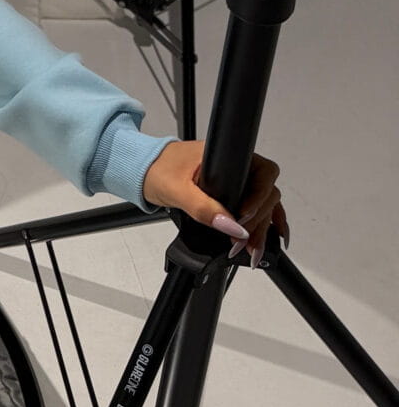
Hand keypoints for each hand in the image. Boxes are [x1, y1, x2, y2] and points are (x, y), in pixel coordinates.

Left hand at [142, 142, 288, 265]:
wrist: (139, 170)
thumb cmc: (155, 169)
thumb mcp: (177, 190)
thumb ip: (204, 208)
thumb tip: (232, 226)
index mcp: (228, 155)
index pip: (262, 174)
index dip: (259, 198)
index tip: (244, 219)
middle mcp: (237, 165)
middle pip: (266, 193)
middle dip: (259, 222)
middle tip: (246, 246)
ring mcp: (235, 180)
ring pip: (263, 204)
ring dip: (261, 228)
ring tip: (252, 252)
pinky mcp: (230, 193)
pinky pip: (254, 208)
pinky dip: (262, 223)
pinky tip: (267, 239)